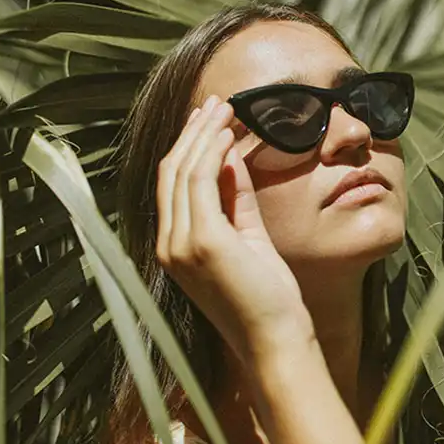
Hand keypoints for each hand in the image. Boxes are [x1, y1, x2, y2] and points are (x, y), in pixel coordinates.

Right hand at [155, 95, 313, 365]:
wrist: (274, 339)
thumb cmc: (265, 296)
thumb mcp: (247, 238)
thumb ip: (236, 200)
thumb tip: (232, 159)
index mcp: (174, 247)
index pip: (171, 185)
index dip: (187, 148)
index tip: (206, 121)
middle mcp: (169, 245)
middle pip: (172, 172)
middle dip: (194, 133)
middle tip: (216, 104)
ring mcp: (182, 244)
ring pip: (184, 171)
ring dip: (205, 135)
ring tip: (225, 110)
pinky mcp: (204, 242)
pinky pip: (203, 182)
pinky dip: (214, 153)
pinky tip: (229, 135)